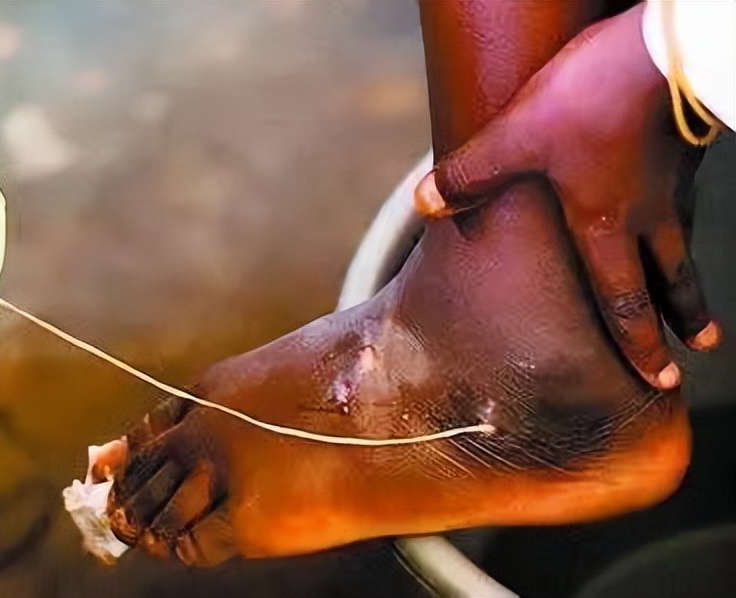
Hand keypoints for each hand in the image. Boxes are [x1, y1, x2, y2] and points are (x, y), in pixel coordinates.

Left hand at [414, 4, 719, 389]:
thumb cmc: (589, 97)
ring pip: (685, 242)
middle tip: (696, 351)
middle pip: (671, 279)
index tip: (658, 376)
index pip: (625, 298)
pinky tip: (677, 207)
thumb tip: (426, 203)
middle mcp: (649, 213)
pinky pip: (686, 196)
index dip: (640, 342)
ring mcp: (674, 182)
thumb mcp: (515, 137)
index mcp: (606, 224)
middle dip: (680, 320)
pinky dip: (683, 218)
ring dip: (690, 278)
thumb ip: (470, 174)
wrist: (662, 48)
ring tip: (699, 304)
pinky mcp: (686, 146)